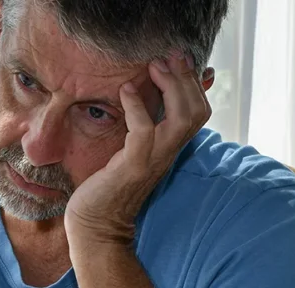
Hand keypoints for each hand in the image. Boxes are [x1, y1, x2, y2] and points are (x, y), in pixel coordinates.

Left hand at [65, 51, 212, 249]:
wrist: (96, 224)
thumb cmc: (109, 185)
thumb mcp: (132, 151)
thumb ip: (145, 128)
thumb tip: (151, 100)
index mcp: (169, 148)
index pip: (199, 112)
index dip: (193, 84)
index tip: (179, 60)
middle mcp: (167, 153)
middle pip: (197, 111)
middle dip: (185, 79)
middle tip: (168, 57)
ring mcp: (152, 160)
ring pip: (181, 119)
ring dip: (170, 88)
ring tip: (153, 68)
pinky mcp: (132, 166)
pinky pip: (144, 132)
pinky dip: (137, 108)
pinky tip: (125, 92)